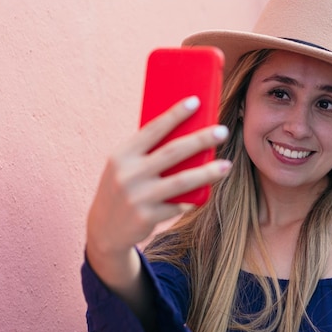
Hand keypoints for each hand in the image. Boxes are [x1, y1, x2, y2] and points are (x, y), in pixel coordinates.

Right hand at [86, 96, 231, 257]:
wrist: (104, 230)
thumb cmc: (123, 189)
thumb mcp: (124, 167)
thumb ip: (147, 153)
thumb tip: (187, 133)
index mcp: (121, 155)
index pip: (152, 129)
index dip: (175, 114)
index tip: (196, 101)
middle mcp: (128, 174)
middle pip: (172, 152)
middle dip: (200, 140)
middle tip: (222, 131)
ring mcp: (137, 197)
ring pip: (181, 181)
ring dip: (207, 172)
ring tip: (226, 165)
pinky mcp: (147, 217)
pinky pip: (178, 205)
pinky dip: (192, 199)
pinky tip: (204, 194)